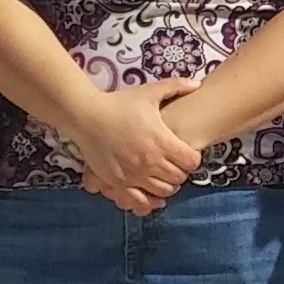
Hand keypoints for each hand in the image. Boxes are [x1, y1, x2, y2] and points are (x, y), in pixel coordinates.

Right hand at [69, 77, 205, 213]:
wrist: (87, 116)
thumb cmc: (119, 104)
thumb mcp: (149, 92)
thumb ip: (175, 87)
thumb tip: (197, 83)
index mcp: (162, 141)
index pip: (192, 162)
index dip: (192, 158)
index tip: (185, 152)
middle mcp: (151, 162)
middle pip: (179, 178)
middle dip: (179, 172)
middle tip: (173, 164)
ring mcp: (134, 174)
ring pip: (162, 192)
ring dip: (165, 185)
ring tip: (160, 175)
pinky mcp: (118, 182)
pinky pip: (140, 200)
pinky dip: (147, 199)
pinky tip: (147, 190)